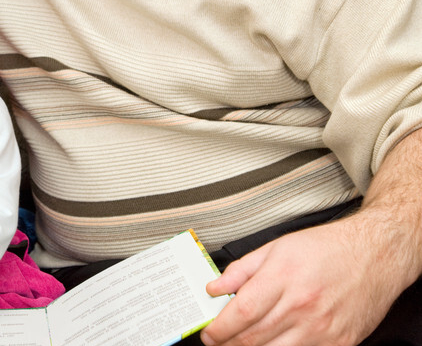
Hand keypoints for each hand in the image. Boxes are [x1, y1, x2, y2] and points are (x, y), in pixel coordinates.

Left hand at [201, 217, 399, 345]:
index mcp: (283, 278)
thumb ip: (241, 270)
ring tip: (239, 344)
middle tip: (218, 341)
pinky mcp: (340, 343)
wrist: (376, 255)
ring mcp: (322, 328)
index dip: (219, 328)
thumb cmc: (327, 248)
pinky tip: (272, 344)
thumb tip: (213, 288)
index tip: (208, 333)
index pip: (242, 312)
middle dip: (228, 343)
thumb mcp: (276, 248)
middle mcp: (302, 305)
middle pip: (253, 337)